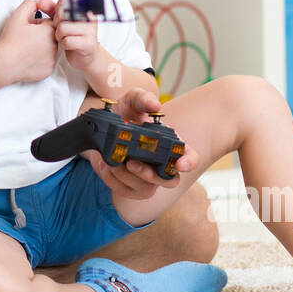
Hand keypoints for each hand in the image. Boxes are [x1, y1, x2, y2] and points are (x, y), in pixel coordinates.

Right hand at [0, 0, 57, 82]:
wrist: (4, 63)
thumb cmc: (10, 41)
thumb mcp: (18, 16)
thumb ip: (29, 4)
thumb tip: (36, 3)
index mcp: (50, 30)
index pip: (50, 22)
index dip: (38, 23)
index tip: (29, 27)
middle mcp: (54, 45)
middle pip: (51, 36)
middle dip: (40, 35)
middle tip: (25, 37)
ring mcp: (52, 59)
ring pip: (49, 50)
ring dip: (41, 47)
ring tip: (25, 48)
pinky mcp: (48, 70)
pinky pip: (46, 63)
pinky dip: (39, 61)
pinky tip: (27, 59)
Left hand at [54, 0, 99, 71]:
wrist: (87, 57)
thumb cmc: (75, 37)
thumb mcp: (63, 21)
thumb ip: (53, 10)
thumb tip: (41, 3)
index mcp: (84, 9)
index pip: (65, 1)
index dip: (57, 11)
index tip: (60, 18)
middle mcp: (89, 18)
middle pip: (62, 14)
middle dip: (57, 24)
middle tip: (61, 30)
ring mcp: (90, 31)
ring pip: (63, 28)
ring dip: (59, 35)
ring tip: (64, 38)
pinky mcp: (88, 44)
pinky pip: (67, 41)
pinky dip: (64, 44)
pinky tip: (68, 45)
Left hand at [81, 88, 198, 197]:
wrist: (103, 125)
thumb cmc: (126, 112)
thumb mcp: (132, 100)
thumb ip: (144, 99)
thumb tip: (155, 106)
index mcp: (169, 144)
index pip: (188, 157)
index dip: (188, 162)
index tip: (180, 164)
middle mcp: (161, 163)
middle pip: (169, 181)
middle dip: (150, 176)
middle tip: (131, 163)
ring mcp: (147, 177)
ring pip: (145, 189)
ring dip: (125, 178)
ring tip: (110, 161)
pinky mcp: (130, 186)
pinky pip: (125, 191)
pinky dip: (112, 180)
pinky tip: (103, 165)